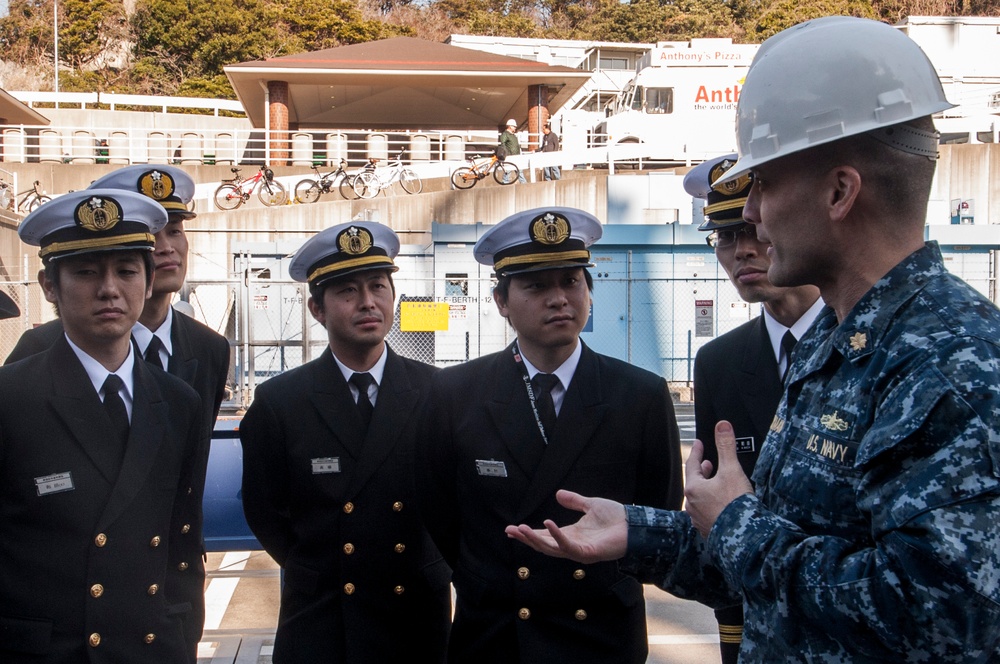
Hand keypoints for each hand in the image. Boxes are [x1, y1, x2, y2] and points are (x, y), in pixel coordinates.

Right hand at [505, 489, 627, 563]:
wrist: (635, 525)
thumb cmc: (616, 518)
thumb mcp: (590, 505)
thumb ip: (574, 501)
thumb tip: (557, 494)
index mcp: (572, 535)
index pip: (545, 536)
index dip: (529, 533)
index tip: (511, 529)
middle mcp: (573, 545)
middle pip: (544, 545)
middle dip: (526, 539)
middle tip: (509, 531)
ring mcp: (579, 550)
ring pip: (551, 549)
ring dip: (535, 539)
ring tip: (520, 529)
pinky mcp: (588, 552)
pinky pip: (568, 546)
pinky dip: (557, 536)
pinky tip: (547, 523)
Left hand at [684, 420, 753, 537]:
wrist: (743, 537)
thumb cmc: (735, 504)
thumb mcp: (731, 470)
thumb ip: (726, 446)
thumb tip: (722, 425)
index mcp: (694, 488)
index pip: (692, 465)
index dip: (697, 453)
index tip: (699, 444)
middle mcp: (692, 504)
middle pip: (694, 482)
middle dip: (702, 472)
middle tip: (708, 464)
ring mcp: (699, 518)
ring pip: (699, 498)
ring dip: (706, 488)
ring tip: (714, 483)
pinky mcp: (708, 529)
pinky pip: (706, 512)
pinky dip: (711, 503)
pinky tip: (720, 504)